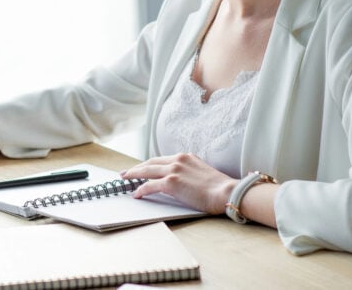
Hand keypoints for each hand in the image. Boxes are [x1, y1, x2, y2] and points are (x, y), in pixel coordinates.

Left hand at [121, 153, 236, 214]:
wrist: (226, 192)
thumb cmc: (219, 188)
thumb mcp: (201, 172)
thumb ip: (189, 172)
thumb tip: (180, 181)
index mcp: (185, 157)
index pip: (161, 159)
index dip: (149, 164)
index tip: (141, 168)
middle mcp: (178, 160)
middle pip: (151, 162)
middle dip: (137, 167)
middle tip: (126, 172)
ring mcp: (174, 170)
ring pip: (147, 171)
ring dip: (134, 175)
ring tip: (125, 180)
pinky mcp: (171, 182)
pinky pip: (150, 185)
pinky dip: (141, 189)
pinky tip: (136, 194)